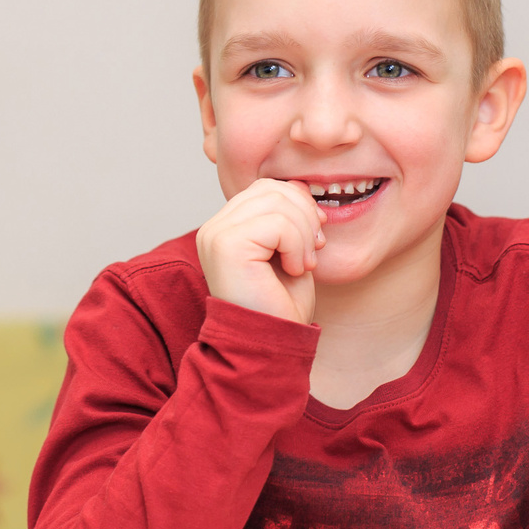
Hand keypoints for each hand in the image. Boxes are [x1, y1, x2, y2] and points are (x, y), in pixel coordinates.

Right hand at [196, 180, 323, 324]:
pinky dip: (296, 245)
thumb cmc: (280, 305)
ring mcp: (216, 234)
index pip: (266, 188)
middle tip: (313, 251)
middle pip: (272, 189)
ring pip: (278, 202)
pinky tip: (293, 269)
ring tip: (303, 264)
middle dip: (305, 216)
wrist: (270, 344)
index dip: (298, 204)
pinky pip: (277, 223)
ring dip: (303, 234)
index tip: (315, 237)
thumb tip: (301, 185)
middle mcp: (214, 227)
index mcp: (226, 227)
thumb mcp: (288, 250)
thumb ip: (288, 217)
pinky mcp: (226, 244)